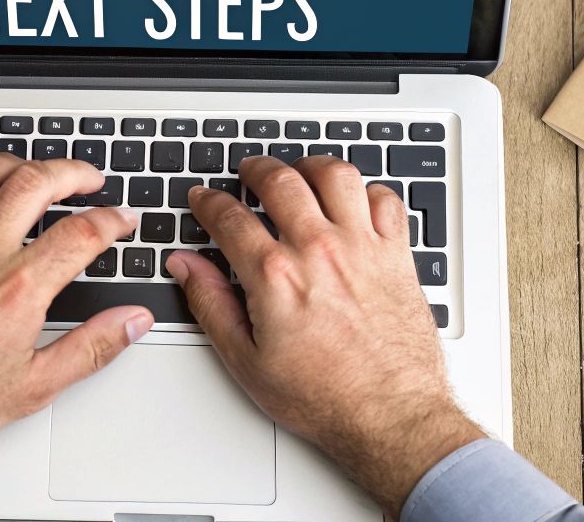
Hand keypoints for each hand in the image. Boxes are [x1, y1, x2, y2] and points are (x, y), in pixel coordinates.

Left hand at [0, 155, 152, 458]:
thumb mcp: (33, 387)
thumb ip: (90, 348)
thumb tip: (130, 323)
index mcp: (17, 287)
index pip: (80, 233)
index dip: (111, 220)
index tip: (122, 220)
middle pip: (32, 182)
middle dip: (70, 171)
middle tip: (88, 178)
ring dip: (13, 164)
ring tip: (32, 170)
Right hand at [169, 156, 483, 515]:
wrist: (389, 416)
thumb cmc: (324, 397)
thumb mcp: (246, 361)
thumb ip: (211, 304)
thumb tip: (186, 267)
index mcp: (275, 274)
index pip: (229, 216)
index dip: (209, 201)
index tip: (204, 199)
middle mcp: (319, 249)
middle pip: (280, 180)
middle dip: (256, 169)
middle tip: (248, 172)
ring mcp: (362, 247)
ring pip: (336, 175)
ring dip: (311, 166)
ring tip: (300, 172)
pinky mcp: (397, 255)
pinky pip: (385, 200)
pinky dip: (367, 192)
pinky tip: (354, 200)